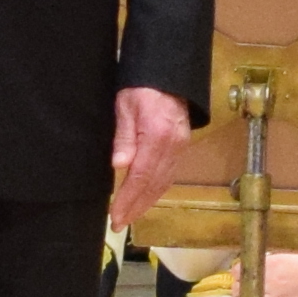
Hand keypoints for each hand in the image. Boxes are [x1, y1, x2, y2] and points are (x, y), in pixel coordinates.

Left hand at [106, 85, 191, 233]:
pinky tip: (146, 198)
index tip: (116, 217)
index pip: (141, 177)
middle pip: (154, 185)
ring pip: (163, 183)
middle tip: (119, 224)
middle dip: (136, 208)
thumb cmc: (142, 86)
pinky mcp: (182, 146)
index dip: (128, 200)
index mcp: (157, 136)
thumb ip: (123, 137)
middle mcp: (173, 146)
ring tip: (130, 216)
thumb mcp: (125, 106)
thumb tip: (119, 166)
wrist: (169, 72)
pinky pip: (169, 174)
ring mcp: (180, 147)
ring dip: (147, 202)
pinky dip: (157, 190)